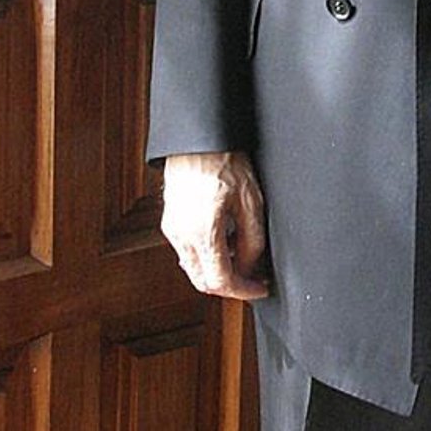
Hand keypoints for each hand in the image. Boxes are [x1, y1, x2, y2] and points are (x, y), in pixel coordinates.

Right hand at [161, 151, 270, 300]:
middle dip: (230, 287)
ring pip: (194, 269)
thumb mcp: (251, 202)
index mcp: (202, 233)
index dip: (244, 291)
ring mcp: (172, 229)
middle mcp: (182, 235)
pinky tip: (224, 243)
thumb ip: (252, 241)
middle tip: (253, 279)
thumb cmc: (224, 161)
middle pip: (203, 282)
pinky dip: (206, 257)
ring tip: (242, 256)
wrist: (199, 139)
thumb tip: (251, 268)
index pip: (221, 282)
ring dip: (217, 272)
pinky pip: (187, 252)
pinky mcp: (170, 222)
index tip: (260, 288)